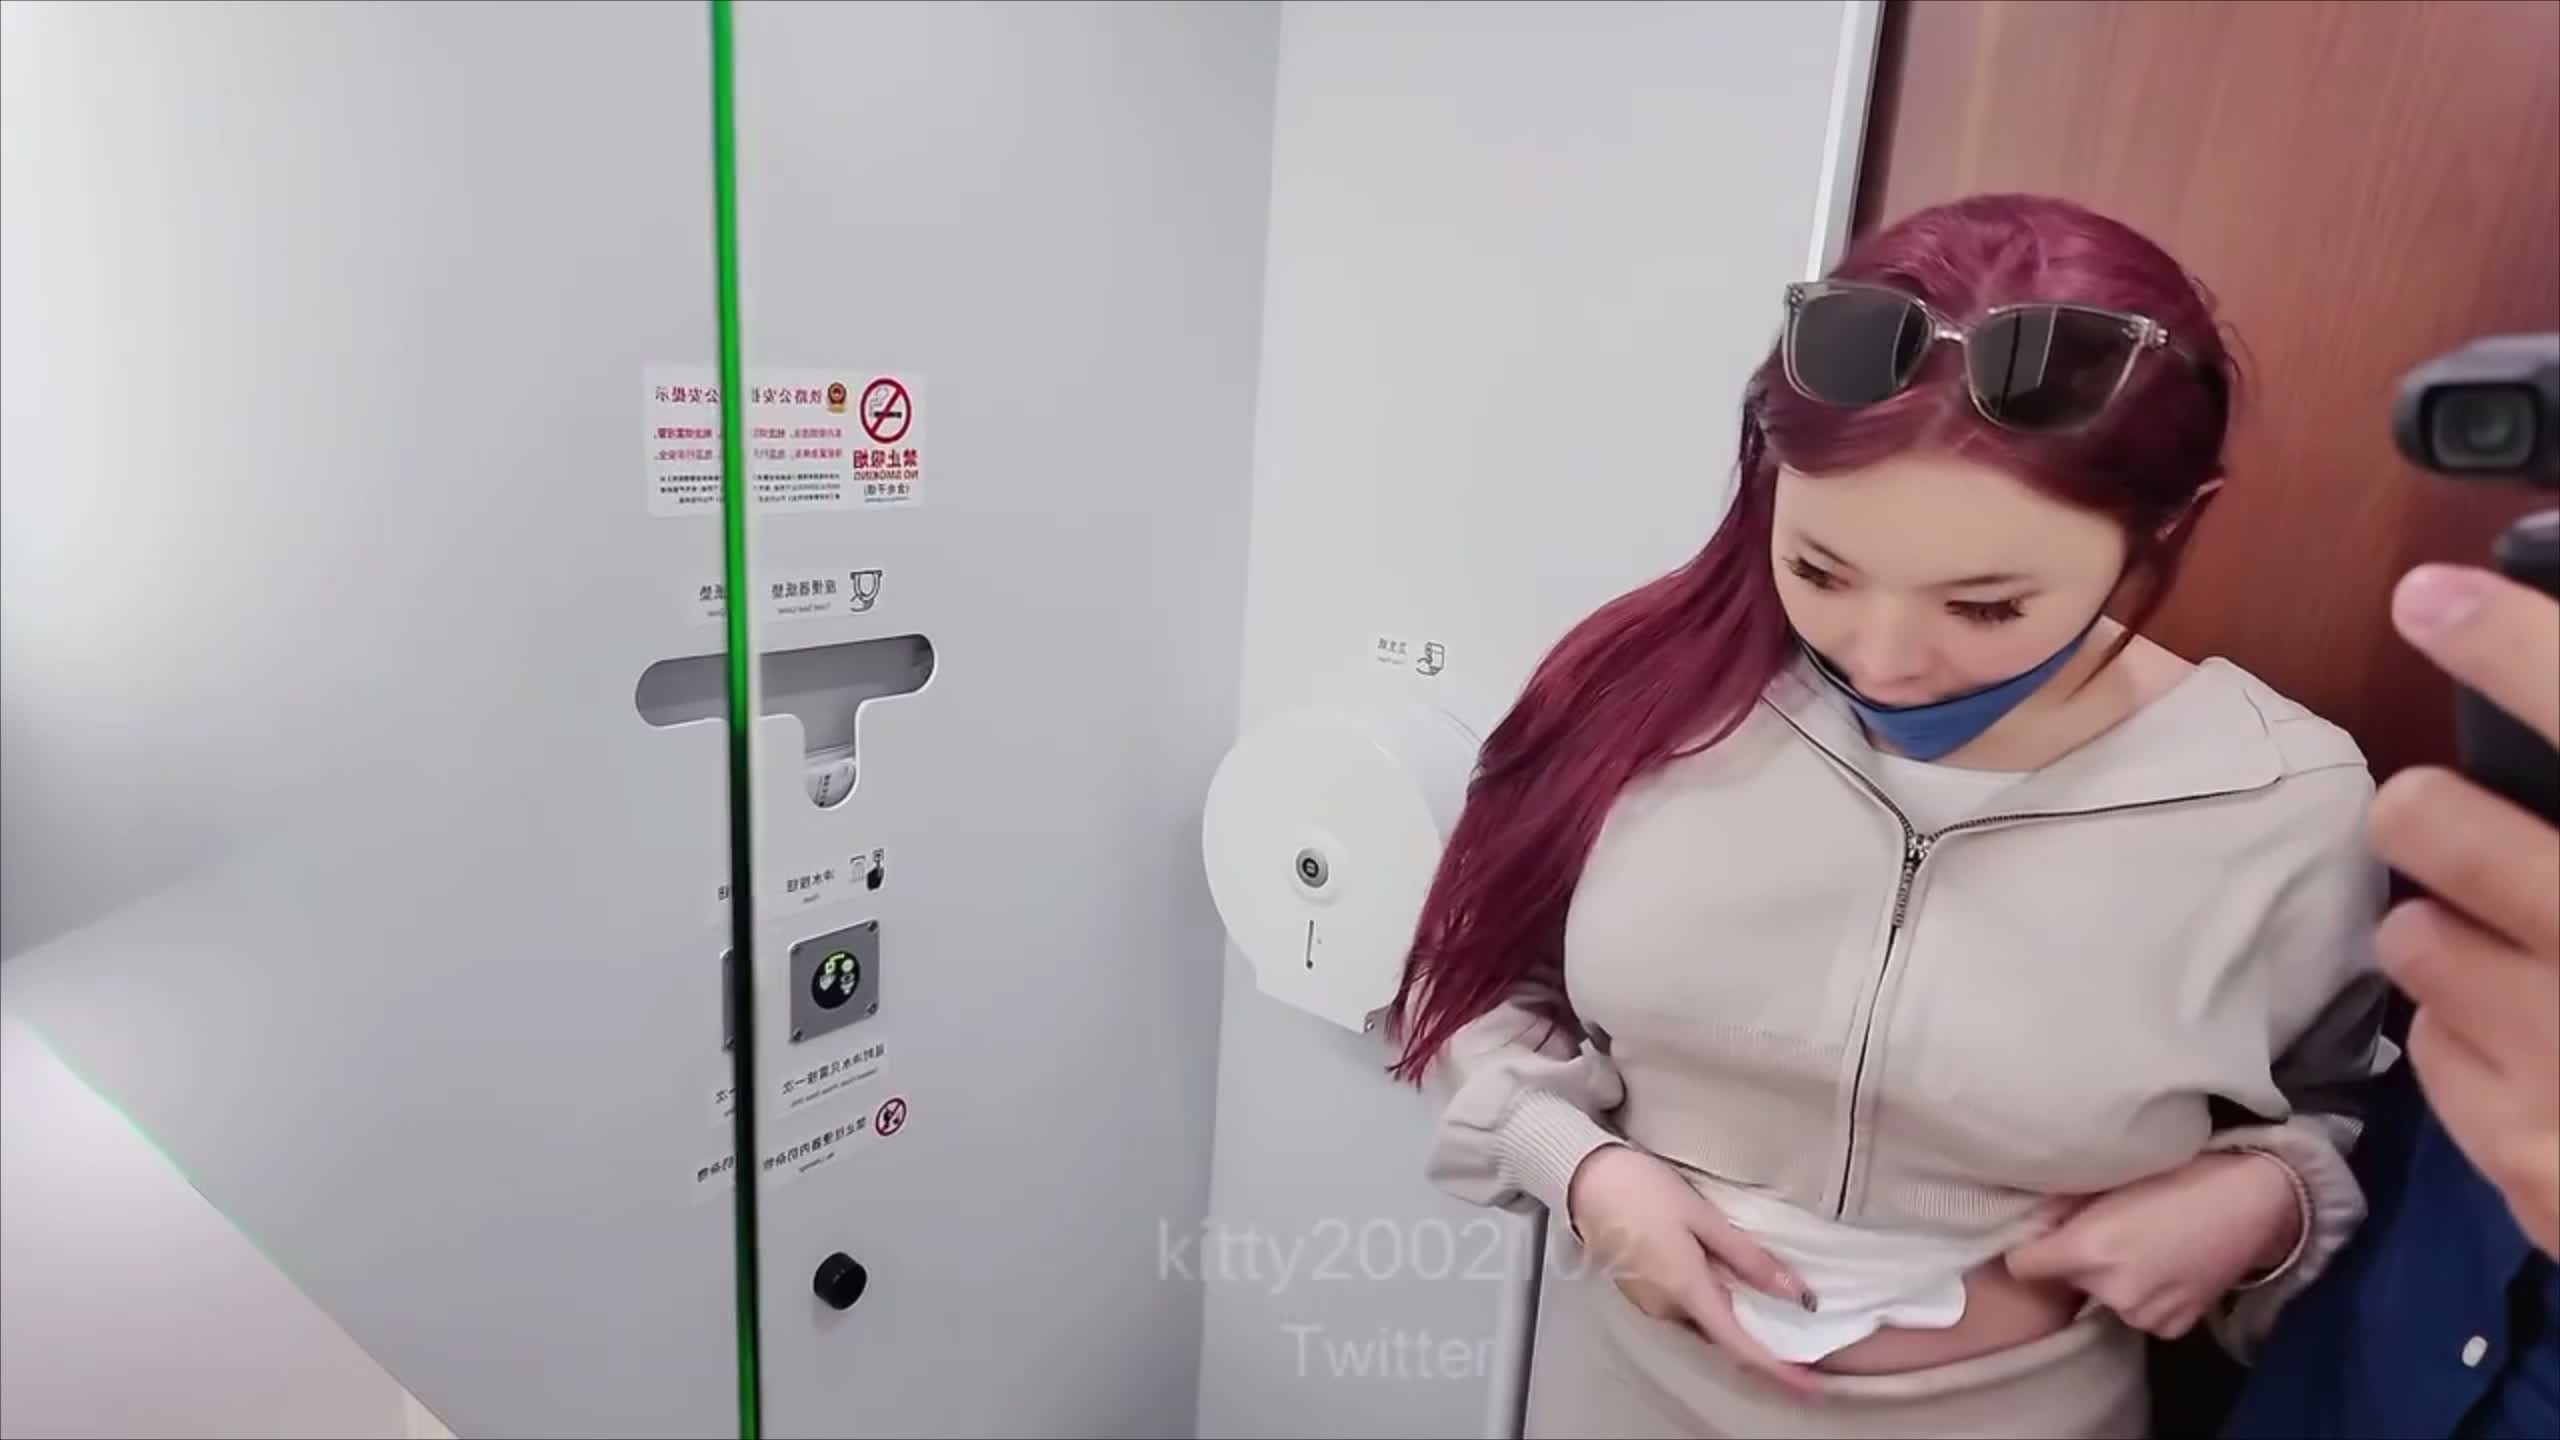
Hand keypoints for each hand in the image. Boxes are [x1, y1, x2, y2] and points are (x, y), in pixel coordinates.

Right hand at [1566, 1144, 1821, 1394]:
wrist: (1583, 1178)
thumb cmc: (1642, 1189)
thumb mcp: (1702, 1216)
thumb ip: (1747, 1257)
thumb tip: (1794, 1293)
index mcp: (1686, 1291)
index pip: (1739, 1344)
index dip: (1777, 1368)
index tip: (1809, 1384)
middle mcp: (1666, 1308)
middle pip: (1722, 1335)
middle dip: (1758, 1341)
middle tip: (1796, 1339)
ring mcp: (1649, 1302)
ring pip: (1703, 1320)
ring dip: (1733, 1318)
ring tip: (1764, 1303)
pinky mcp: (1640, 1291)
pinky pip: (1685, 1307)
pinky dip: (1710, 1303)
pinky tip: (1725, 1284)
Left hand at [2003, 1151, 2300, 1338]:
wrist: (2254, 1200)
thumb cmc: (2181, 1175)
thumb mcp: (2110, 1179)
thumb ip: (2062, 1207)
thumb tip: (2028, 1218)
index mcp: (2087, 1251)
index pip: (2022, 1267)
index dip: (2030, 1249)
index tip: (2042, 1237)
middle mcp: (2112, 1292)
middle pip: (2064, 1283)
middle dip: (2075, 1261)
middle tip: (2106, 1230)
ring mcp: (2145, 1316)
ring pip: (2104, 1299)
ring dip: (2112, 1280)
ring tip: (2144, 1245)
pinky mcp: (2174, 1329)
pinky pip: (2140, 1313)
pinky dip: (2146, 1295)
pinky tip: (2167, 1266)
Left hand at [2374, 563, 2559, 1257]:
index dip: (2516, 645)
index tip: (2433, 596)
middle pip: (2440, 828)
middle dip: (2432, 813)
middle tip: (2438, 815)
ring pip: (2419, 945)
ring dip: (2450, 937)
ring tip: (2514, 953)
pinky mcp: (2541, 1173)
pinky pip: (2439, 1057)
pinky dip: (2475, 1044)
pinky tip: (2538, 1051)